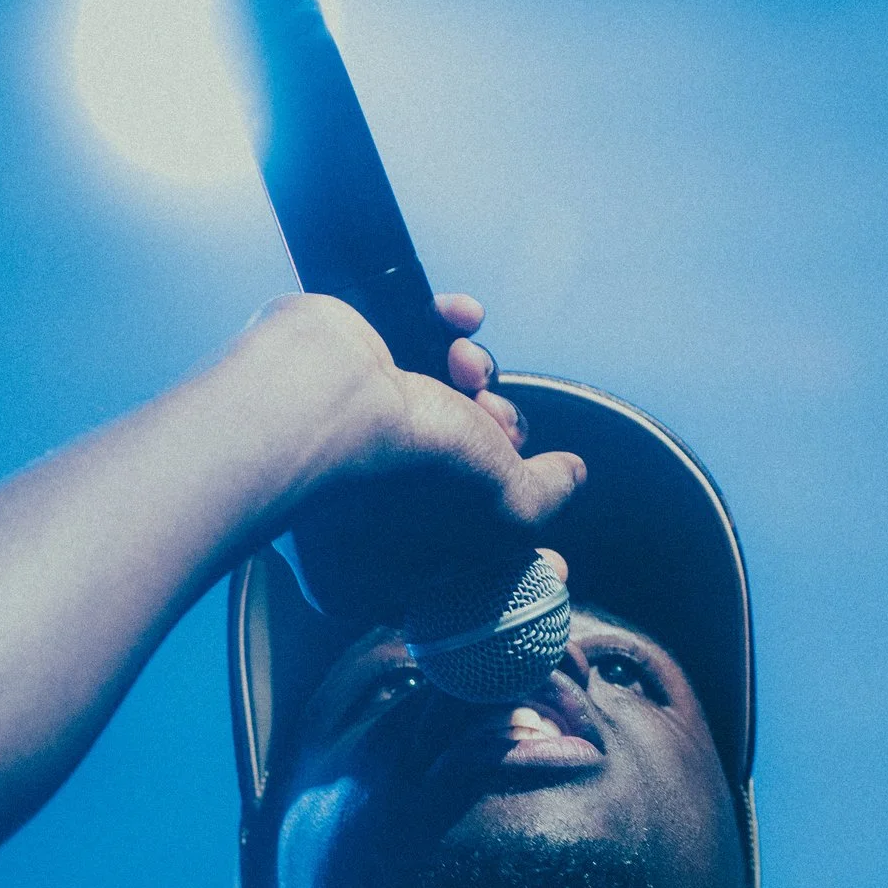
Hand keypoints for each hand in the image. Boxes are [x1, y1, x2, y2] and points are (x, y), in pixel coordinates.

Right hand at [245, 292, 586, 531]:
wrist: (320, 395)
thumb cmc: (398, 474)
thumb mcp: (504, 514)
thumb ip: (544, 501)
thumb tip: (567, 477)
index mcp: (374, 566)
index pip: (461, 560)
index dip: (510, 541)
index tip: (548, 546)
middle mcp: (354, 504)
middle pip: (458, 469)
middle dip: (493, 437)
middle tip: (492, 424)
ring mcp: (346, 435)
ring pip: (440, 400)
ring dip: (474, 375)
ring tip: (465, 368)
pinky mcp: (343, 369)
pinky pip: (409, 339)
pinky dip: (443, 325)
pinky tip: (457, 321)